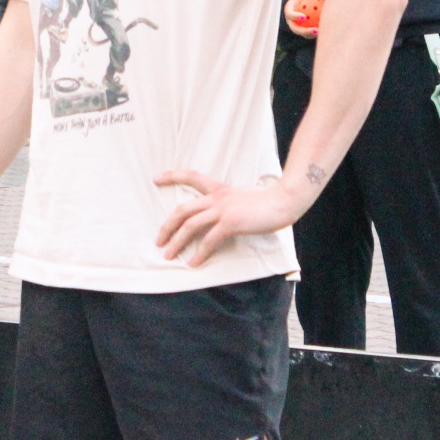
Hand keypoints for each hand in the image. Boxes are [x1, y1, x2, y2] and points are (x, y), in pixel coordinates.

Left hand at [152, 170, 309, 266]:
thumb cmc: (267, 201)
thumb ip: (228, 203)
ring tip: (169, 254)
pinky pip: (209, 240)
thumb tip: (220, 217)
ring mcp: (223, 210)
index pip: (191, 177)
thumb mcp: (242, 197)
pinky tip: (194, 263)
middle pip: (183, 210)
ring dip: (177, 241)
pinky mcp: (230, 223)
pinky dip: (199, 253)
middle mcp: (217, 198)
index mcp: (219, 189)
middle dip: (167, 226)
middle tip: (159, 240)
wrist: (283, 200)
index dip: (172, 176)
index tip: (156, 178)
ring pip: (190, 225)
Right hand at [283, 0, 322, 38]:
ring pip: (304, 35)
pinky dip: (317, 34)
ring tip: (322, 33)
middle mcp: (291, 23)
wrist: (294, 10)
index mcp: (288, 13)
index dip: (296, 16)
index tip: (304, 16)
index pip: (291, 15)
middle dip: (306, 31)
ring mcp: (297, 29)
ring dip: (313, 35)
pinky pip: (310, 35)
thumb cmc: (298, 1)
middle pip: (297, 30)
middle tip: (316, 30)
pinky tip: (326, 31)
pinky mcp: (303, 33)